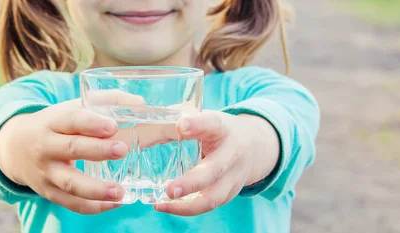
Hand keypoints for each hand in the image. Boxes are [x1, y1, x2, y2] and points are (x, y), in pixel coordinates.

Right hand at [0, 90, 143, 213]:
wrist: (14, 148)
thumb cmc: (54, 125)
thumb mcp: (71, 108)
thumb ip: (105, 102)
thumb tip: (140, 103)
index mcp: (52, 122)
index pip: (71, 120)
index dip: (91, 123)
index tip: (112, 126)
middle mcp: (46, 147)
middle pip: (71, 149)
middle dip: (97, 151)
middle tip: (122, 150)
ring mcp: (46, 173)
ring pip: (70, 183)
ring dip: (96, 190)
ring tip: (120, 191)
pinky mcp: (49, 193)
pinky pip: (72, 204)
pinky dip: (94, 207)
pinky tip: (116, 203)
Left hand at [153, 111, 279, 215]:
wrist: (256, 146)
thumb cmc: (219, 131)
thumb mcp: (206, 119)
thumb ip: (181, 120)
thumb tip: (143, 121)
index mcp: (224, 128)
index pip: (212, 124)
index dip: (197, 124)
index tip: (181, 125)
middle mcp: (232, 153)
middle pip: (215, 170)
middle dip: (192, 183)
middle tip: (170, 190)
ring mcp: (233, 176)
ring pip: (214, 196)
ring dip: (187, 205)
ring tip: (162, 204)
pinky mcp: (230, 193)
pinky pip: (209, 205)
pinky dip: (186, 209)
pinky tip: (165, 206)